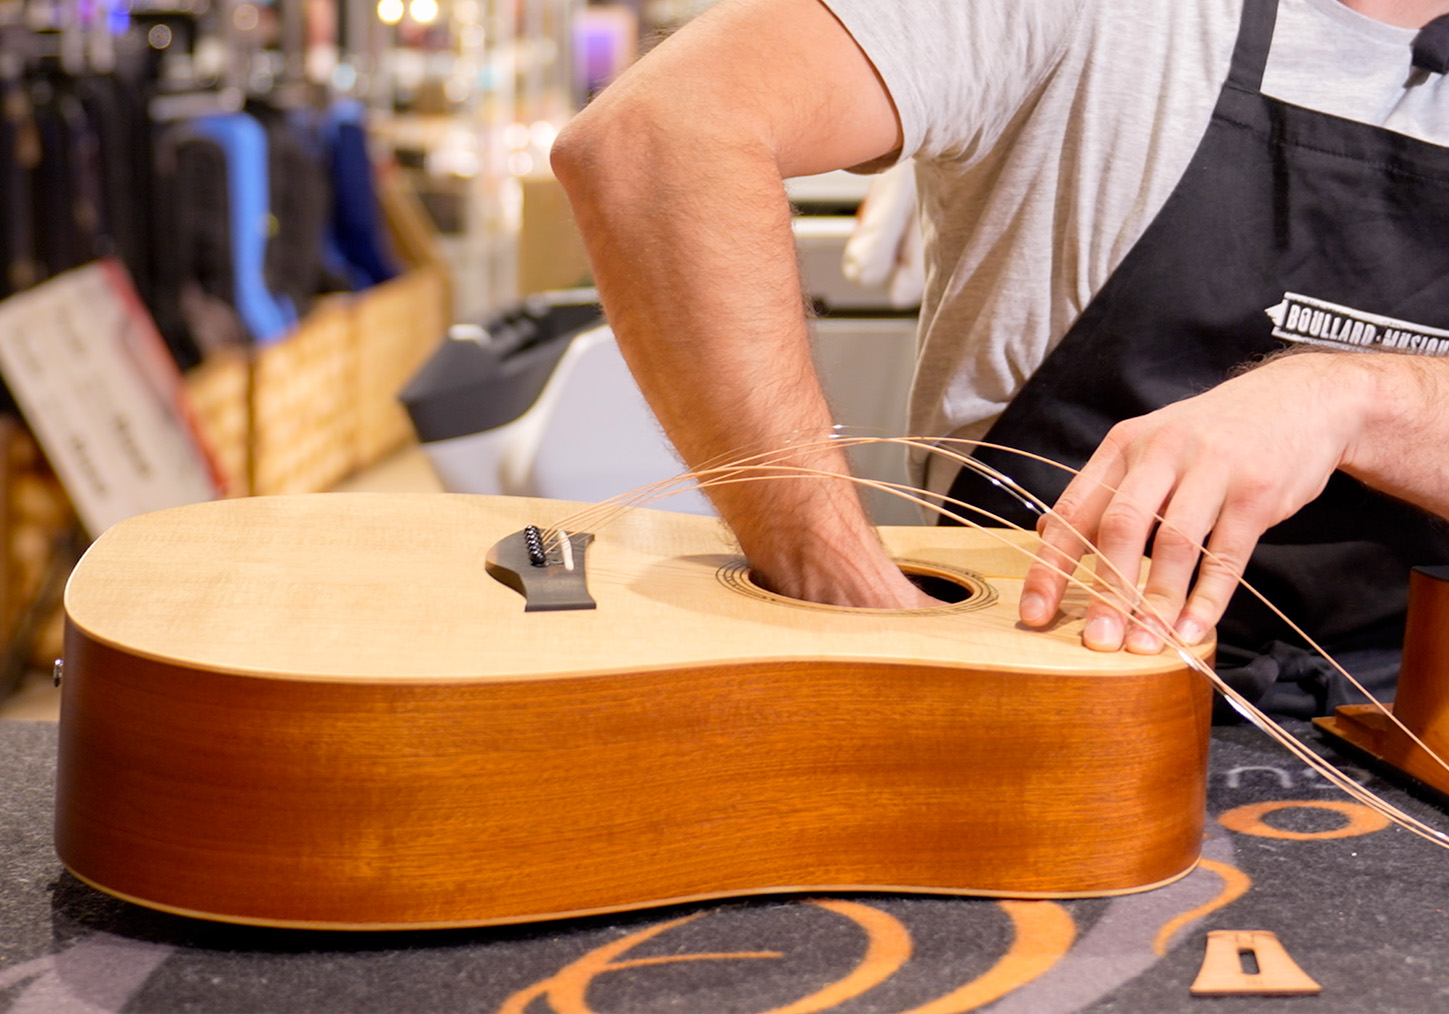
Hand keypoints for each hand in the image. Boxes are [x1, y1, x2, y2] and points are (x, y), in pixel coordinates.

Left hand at [1017, 354, 1362, 651]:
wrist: (1298, 398)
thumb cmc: (1211, 436)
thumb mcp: (1150, 447)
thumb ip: (1103, 491)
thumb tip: (1045, 535)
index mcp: (1123, 447)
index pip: (1074, 511)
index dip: (1050, 566)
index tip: (1034, 614)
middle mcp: (1161, 452)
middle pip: (1120, 527)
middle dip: (1106, 590)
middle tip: (1097, 641)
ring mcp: (1212, 469)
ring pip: (1175, 544)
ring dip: (1157, 602)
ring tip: (1143, 646)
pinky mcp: (1257, 491)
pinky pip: (1227, 554)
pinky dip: (1208, 598)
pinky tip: (1193, 631)